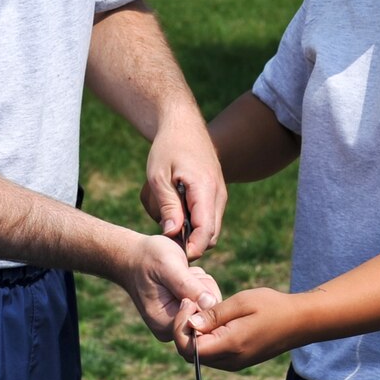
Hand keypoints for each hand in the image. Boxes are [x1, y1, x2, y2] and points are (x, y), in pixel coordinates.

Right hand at [120, 234, 220, 341]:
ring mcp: (178, 323)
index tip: (187, 277)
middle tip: (185, 273)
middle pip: (209, 315)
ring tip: (182, 274)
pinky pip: (207, 302)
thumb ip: (187, 286)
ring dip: (202, 285)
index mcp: (165, 325)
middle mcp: (172, 330)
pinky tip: (186, 277)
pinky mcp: (184, 314)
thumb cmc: (147, 258)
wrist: (132, 257)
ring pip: (211, 307)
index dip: (203, 297)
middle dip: (203, 290)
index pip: (203, 321)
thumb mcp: (167, 266)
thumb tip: (210, 304)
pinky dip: (201, 286)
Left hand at [142, 116, 226, 259]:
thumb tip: (172, 234)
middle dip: (189, 243)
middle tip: (165, 235)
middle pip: (210, 236)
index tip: (173, 254)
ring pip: (208, 229)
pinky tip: (172, 206)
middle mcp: (218, 195)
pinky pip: (206, 218)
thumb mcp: (159, 176)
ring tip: (165, 212)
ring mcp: (220, 196)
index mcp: (205, 189)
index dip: (191, 248)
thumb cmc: (168, 148)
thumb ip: (167, 205)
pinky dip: (190, 220)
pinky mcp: (216, 196)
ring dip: (188, 231)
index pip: (205, 231)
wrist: (184, 125)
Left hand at [173, 286, 297, 370]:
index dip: (181, 327)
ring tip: (203, 310)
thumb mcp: (242, 302)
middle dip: (185, 331)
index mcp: (230, 346)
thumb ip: (214, 315)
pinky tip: (214, 320)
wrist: (300, 321)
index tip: (188, 304)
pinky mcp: (238, 361)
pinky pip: (212, 354)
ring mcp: (234, 364)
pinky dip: (206, 339)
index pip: (189, 348)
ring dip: (195, 335)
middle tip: (192, 305)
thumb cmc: (273, 307)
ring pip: (200, 356)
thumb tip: (190, 324)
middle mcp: (230, 361)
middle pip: (191, 354)